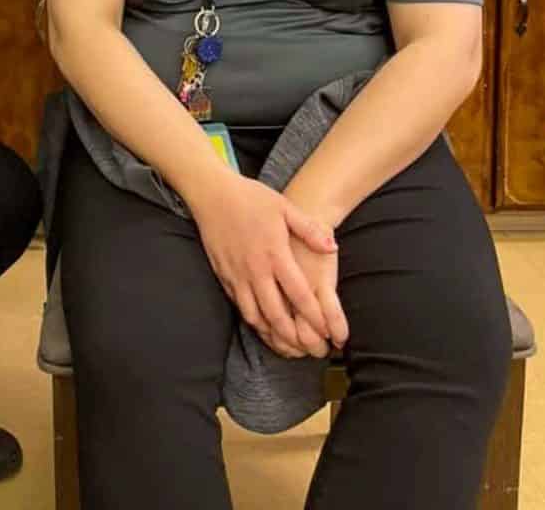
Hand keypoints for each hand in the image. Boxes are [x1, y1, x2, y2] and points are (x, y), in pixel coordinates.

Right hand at [189, 170, 337, 351]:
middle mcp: (255, 270)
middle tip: (313, 350)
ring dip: (274, 337)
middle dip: (297, 338)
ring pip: (256, 318)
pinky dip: (255, 323)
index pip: (299, 294)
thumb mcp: (284, 207)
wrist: (212, 194)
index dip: (315, 317)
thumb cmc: (251, 198)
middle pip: (277, 315)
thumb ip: (309, 230)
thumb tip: (332, 248)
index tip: (329, 332)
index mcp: (275, 253)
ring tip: (291, 348)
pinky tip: (265, 329)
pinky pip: (240, 308)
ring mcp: (237, 276)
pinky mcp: (224, 277)